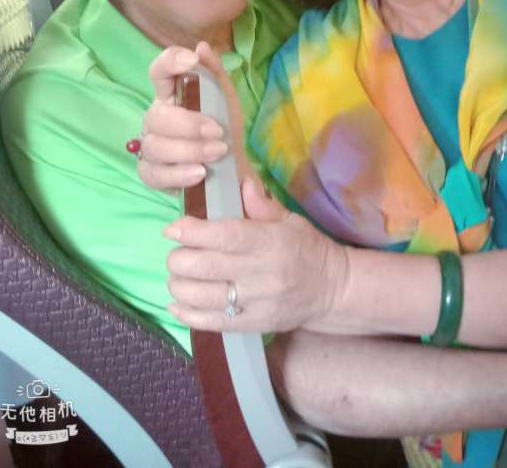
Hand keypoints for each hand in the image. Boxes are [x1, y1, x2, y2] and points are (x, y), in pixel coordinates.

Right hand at [139, 42, 251, 189]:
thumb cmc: (222, 129)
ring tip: (217, 153)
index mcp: (170, 96)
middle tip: (218, 131)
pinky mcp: (152, 174)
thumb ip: (215, 74)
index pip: (158, 72)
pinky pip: (155, 174)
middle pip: (157, 117)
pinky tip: (200, 173)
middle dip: (189, 124)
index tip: (192, 62)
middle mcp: (155, 120)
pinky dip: (178, 175)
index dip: (169, 62)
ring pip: (156, 146)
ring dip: (189, 150)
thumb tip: (203, 47)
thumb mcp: (226, 100)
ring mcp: (150, 147)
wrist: (231, 169)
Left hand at [164, 178, 348, 332]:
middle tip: (175, 253)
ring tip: (178, 276)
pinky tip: (176, 304)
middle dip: (180, 259)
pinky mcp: (254, 325)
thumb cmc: (308, 249)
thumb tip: (242, 182)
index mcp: (270, 242)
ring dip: (180, 285)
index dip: (193, 232)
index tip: (173, 228)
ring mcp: (257, 302)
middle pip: (207, 266)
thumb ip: (261, 205)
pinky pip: (214, 324)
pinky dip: (188, 314)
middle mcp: (262, 273)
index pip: (225, 237)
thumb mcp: (290, 220)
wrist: (334, 290)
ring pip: (204, 297)